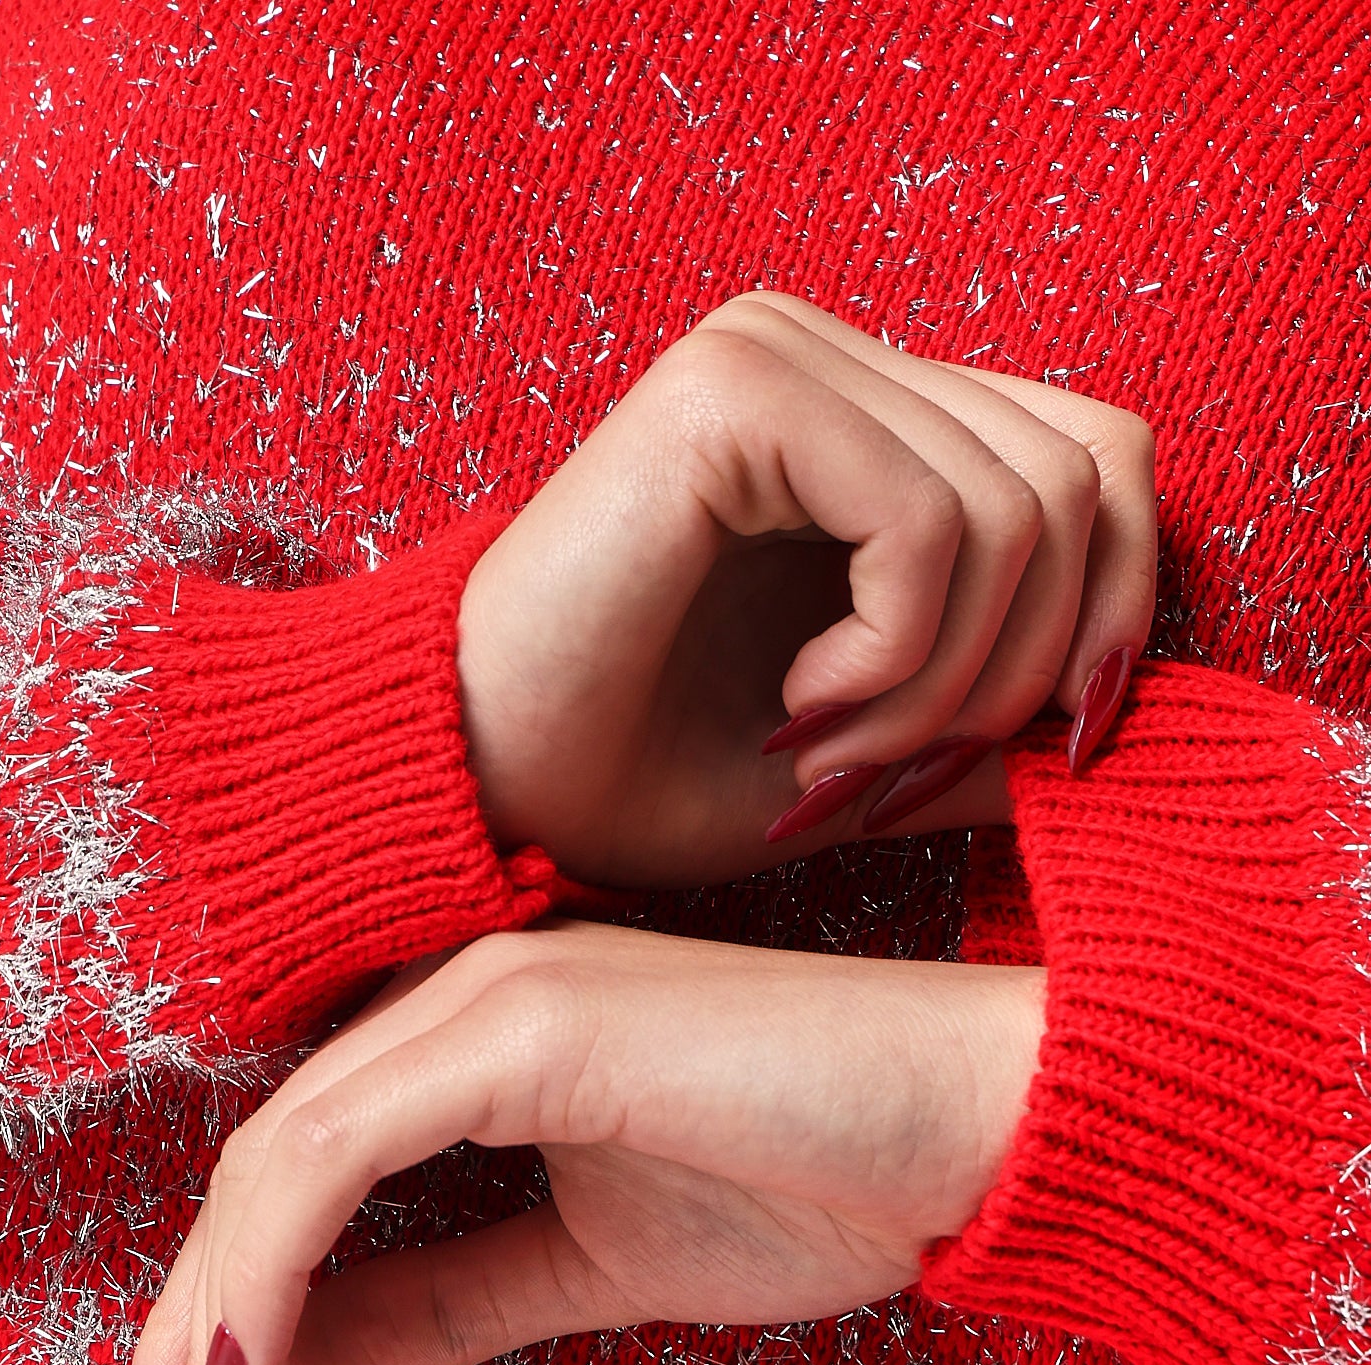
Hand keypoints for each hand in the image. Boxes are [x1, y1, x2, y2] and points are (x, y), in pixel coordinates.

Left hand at [129, 923, 1044, 1364]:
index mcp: (472, 1044)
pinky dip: (276, 1280)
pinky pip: (337, 1154)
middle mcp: (458, 998)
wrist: (981, 1128)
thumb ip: (446, 1298)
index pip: (297, 1170)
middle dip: (195, 1332)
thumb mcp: (588, 1270)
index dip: (230, 1305)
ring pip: (276, 1162)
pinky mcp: (529, 1026)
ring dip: (223, 1327)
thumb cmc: (822, 1186)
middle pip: (259, 1165)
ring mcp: (489, 998)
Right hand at [459, 289, 1155, 884]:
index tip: (1046, 753)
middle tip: (896, 776)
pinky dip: (893, 655)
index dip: (1117, 612)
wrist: (472, 784)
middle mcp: (836, 359)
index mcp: (873, 421)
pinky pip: (929, 523)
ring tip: (829, 757)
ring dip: (947, 683)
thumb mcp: (864, 763)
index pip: (1101, 459)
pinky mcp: (735, 388)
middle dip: (1025, 673)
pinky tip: (794, 708)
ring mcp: (782, 352)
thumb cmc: (638, 774)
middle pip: (1090, 476)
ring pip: (1025, 507)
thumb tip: (1120, 725)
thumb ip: (989, 726)